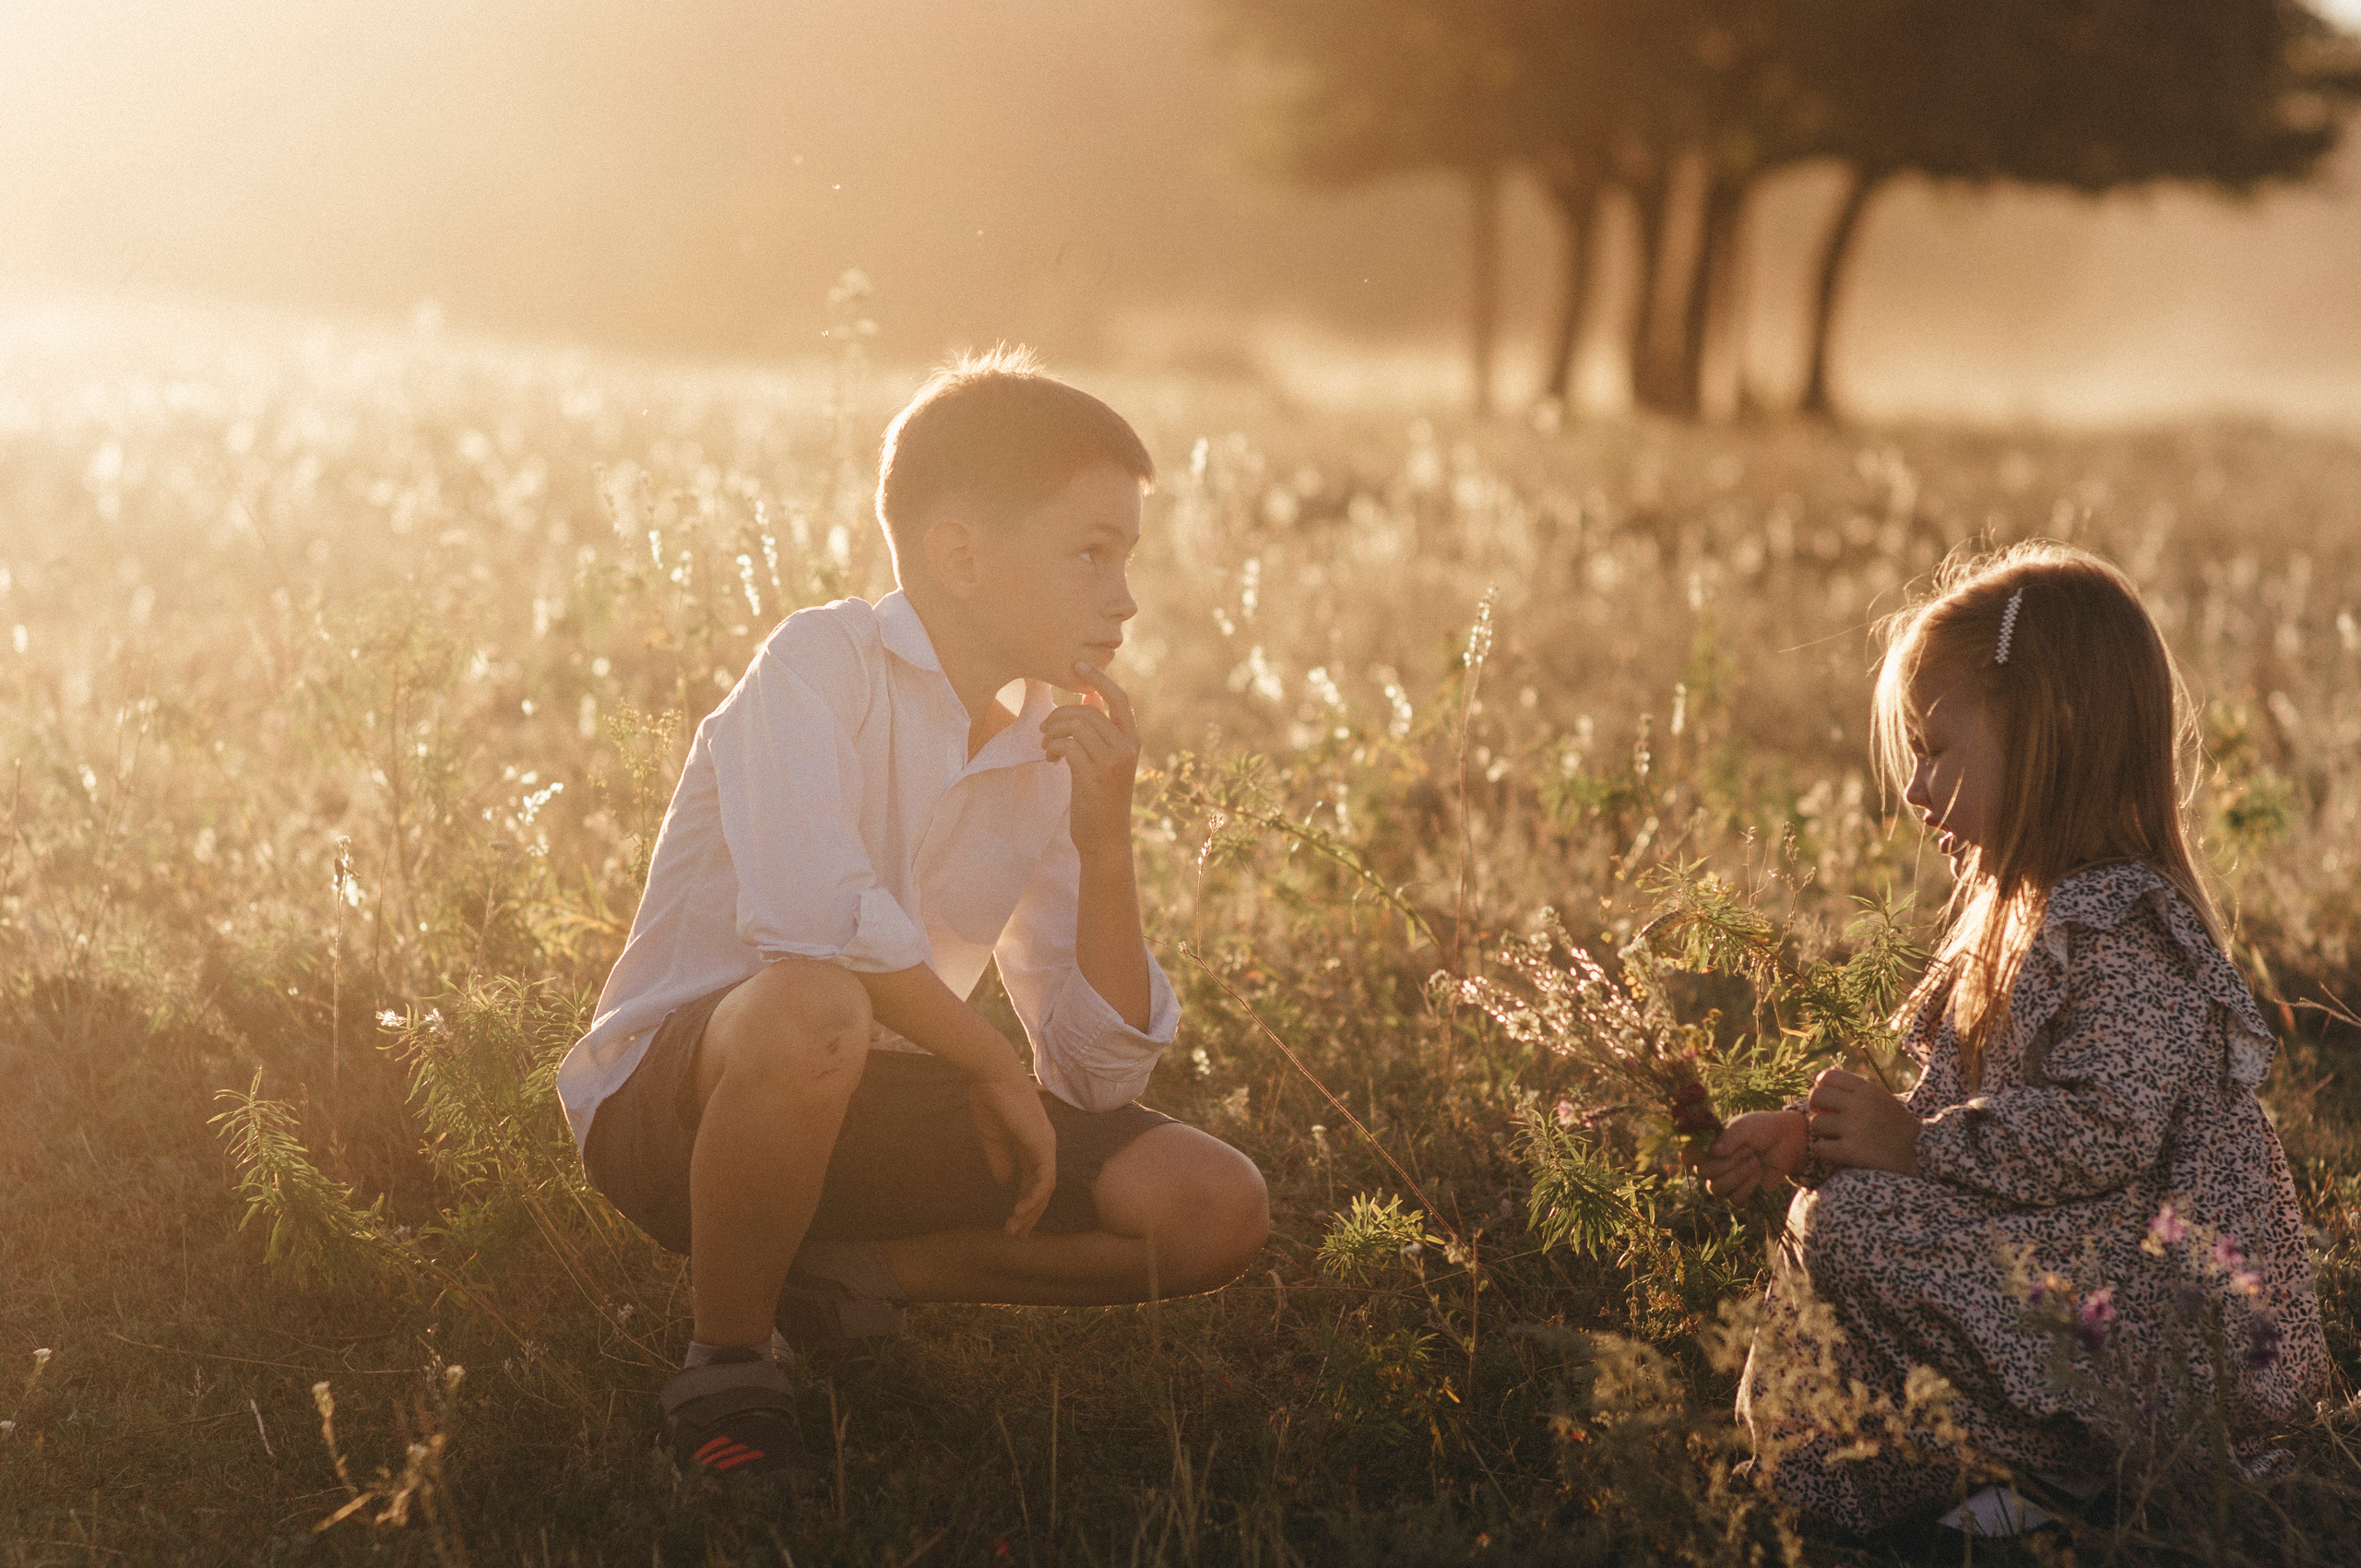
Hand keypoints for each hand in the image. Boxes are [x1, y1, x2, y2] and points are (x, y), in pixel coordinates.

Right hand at [970, 1073, 1058, 1237]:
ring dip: (1031, 1212)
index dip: (1023, 1203)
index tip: (1011, 1222)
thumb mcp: (992, 1138)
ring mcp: (1046, 1145)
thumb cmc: (989, 1100)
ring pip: (1045, 1189)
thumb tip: (1004, 1183)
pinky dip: (1034, 1198)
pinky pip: (1045, 1179)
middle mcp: (1043, 1146)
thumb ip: (1001, 1159)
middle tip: (1016, 1235)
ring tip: (1015, 1229)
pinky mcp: (1043, 1145)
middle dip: (1029, 1214)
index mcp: (1031, 1143)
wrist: (991, 1076)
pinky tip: (1021, 1212)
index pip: (1032, 1180)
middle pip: (1041, 1189)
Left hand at [1042, 661, 1140, 854]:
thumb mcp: (1107, 759)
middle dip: (1059, 714)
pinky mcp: (1094, 776)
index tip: (1078, 664)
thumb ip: (1101, 729)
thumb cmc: (1102, 797)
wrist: (1105, 838)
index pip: (1119, 698)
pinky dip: (1052, 748)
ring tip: (1047, 746)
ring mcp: (1112, 762)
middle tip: (1044, 729)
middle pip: (1088, 711)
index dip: (1098, 678)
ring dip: (1052, 732)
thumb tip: (1089, 695)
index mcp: (1133, 740)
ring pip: (1076, 726)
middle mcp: (1127, 748)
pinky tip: (1050, 759)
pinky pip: (1067, 746)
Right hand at [1686, 1109, 1806, 1204]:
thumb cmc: (1761, 1129)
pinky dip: (1748, 1186)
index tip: (1706, 1150)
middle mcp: (1712, 1164)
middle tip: (1749, 1150)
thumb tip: (1713, 1152)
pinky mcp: (1741, 1194)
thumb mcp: (1745, 1126)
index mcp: (1707, 1145)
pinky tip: (1758, 1173)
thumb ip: (1729, 1137)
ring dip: (1737, 1175)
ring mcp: (1725, 1181)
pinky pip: (1734, 1199)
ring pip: (1716, 1188)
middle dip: (1727, 1162)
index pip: (1687, 1155)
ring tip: (1755, 1160)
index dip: (1691, 1155)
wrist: (1787, 1142)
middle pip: (1703, 1172)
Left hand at [1806, 1068, 1920, 1175]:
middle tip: (1826, 1119)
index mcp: (1867, 1090)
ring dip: (1821, 1133)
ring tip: (1834, 1138)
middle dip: (1817, 1108)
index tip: (1829, 1101)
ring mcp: (1854, 1128)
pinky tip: (1833, 1153)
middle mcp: (1859, 1105)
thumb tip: (1820, 1079)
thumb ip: (1856, 1090)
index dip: (1823, 1087)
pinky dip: (1822, 1152)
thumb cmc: (1897, 1127)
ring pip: (1816, 1124)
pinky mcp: (1851, 1151)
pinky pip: (1819, 1148)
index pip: (1829, 1076)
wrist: (1920, 1155)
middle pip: (1816, 1096)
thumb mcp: (1882, 1099)